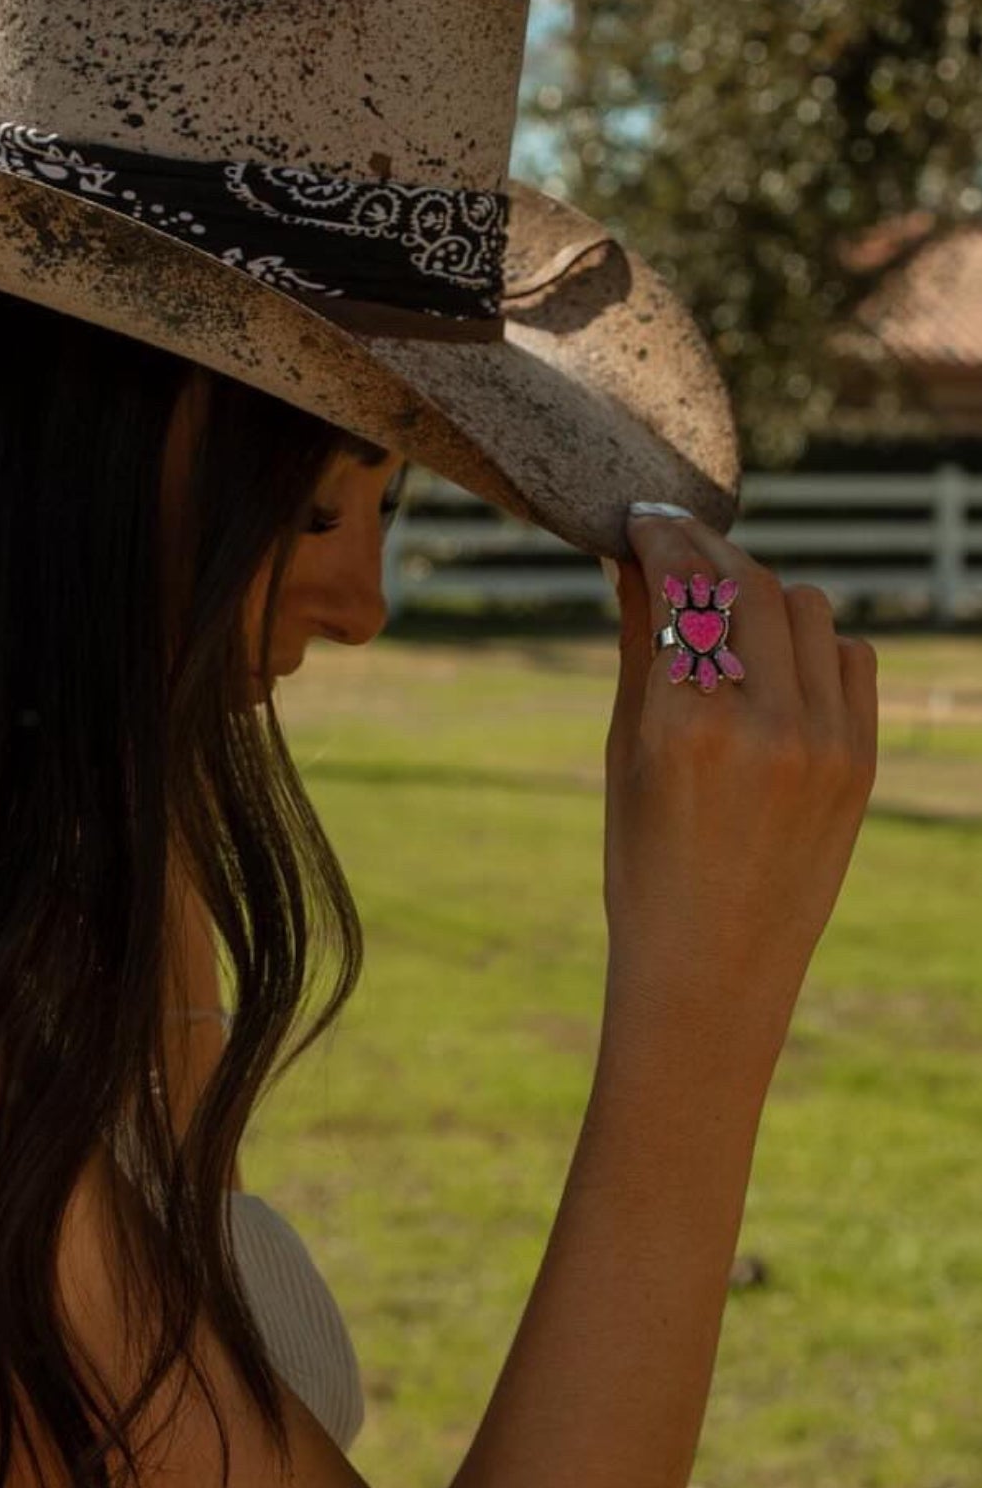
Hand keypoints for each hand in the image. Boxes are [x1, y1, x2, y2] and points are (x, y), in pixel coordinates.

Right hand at [601, 509, 877, 1044]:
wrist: (713, 971)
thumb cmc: (645, 865)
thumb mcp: (624, 751)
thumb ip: (638, 644)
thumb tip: (632, 559)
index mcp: (685, 726)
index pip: (685, 585)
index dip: (663, 535)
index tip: (643, 517)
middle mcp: (764, 725)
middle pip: (748, 582)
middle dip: (708, 550)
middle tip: (676, 544)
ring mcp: (825, 743)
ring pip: (807, 607)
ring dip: (762, 591)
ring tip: (723, 605)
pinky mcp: (862, 761)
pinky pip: (851, 656)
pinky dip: (814, 640)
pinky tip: (776, 660)